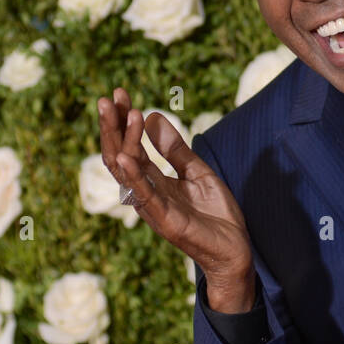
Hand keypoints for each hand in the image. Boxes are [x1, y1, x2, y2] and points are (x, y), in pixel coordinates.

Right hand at [97, 87, 256, 310]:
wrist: (235, 250)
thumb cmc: (215, 215)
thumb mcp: (198, 172)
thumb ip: (175, 149)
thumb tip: (151, 116)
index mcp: (153, 181)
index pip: (130, 146)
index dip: (123, 120)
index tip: (120, 93)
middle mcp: (146, 193)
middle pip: (120, 155)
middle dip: (112, 126)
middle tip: (108, 98)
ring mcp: (153, 207)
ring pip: (127, 172)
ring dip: (120, 141)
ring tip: (118, 114)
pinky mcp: (165, 220)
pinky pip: (144, 195)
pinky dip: (133, 174)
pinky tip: (124, 154)